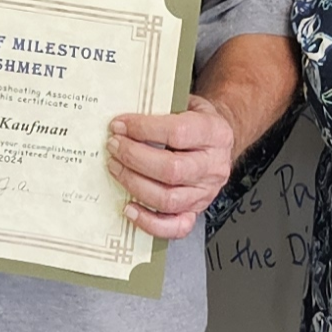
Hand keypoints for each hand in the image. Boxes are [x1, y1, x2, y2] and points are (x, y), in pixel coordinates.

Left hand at [104, 95, 238, 240]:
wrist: (217, 141)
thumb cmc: (196, 122)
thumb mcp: (186, 103)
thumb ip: (161, 108)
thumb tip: (125, 118)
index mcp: (215, 134)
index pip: (178, 133)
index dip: (144, 129)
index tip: (120, 125)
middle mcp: (214, 166)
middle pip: (171, 169)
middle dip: (134, 158)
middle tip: (114, 147)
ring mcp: (206, 192)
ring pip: (168, 199)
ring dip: (134, 184)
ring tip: (116, 168)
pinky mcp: (196, 211)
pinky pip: (174, 227)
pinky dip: (148, 222)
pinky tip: (129, 207)